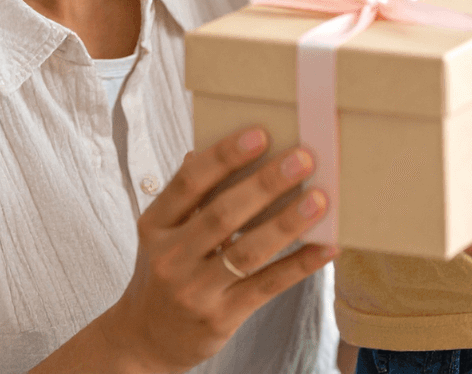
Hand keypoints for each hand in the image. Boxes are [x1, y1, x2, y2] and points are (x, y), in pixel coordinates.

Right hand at [108, 126, 336, 373]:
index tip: (260, 134)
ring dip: (287, 222)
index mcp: (156, 224)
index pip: (189, 183)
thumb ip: (189, 193)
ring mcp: (195, 290)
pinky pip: (267, 286)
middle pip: (222, 214)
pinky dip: (299, 265)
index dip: (224, 156)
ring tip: (319, 199)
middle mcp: (172, 256)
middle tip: (302, 158)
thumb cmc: (165, 268)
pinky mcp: (221, 318)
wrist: (146, 338)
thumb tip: (215, 147)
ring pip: (248, 251)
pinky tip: (325, 247)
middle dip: (265, 184)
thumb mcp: (163, 230)